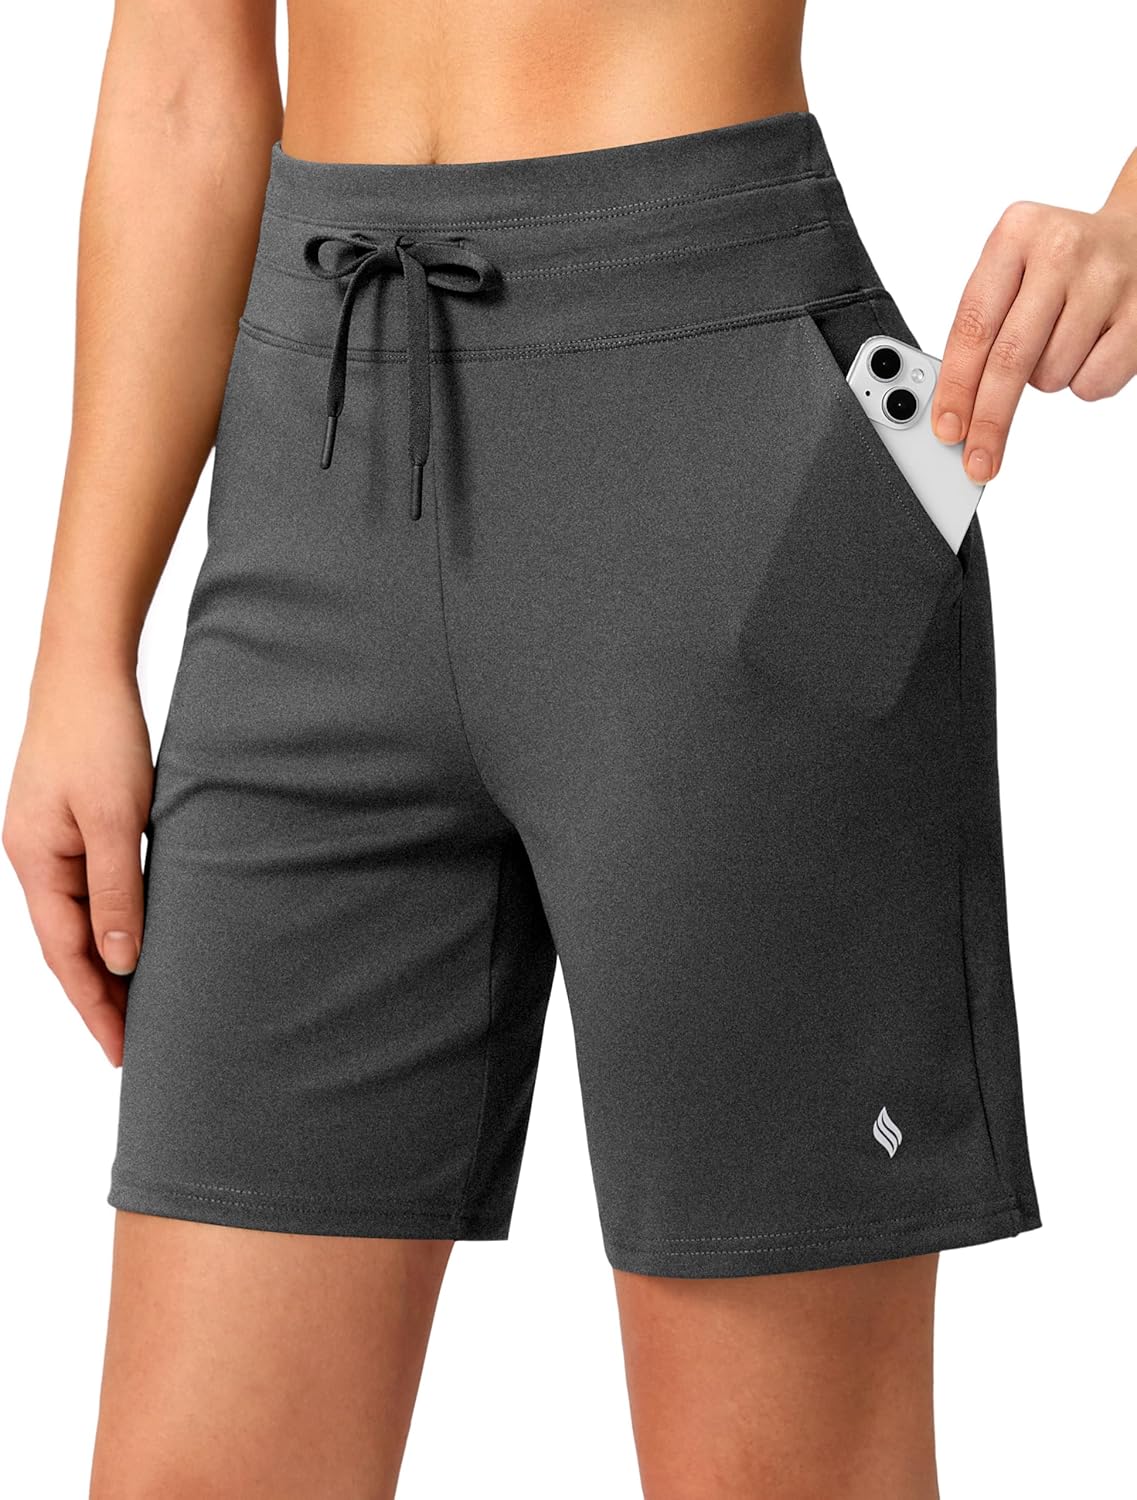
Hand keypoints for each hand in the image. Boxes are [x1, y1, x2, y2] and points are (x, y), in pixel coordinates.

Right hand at [3, 663, 152, 1066]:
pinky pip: (93, 886)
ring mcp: (52, 839)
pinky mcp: (75, 820)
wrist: (88, 667)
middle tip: (135, 1043)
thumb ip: (117, 892)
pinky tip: (137, 934)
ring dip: (108, 960)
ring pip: (81, 918)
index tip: (122, 1051)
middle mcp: (36, 858)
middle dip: (99, 995)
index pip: (65, 956)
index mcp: (35, 864)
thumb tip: (119, 962)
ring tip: (141, 1003)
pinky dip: (114, 918)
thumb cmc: (99, 734)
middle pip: (67, 945)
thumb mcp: (115, 818)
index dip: (95, 1006)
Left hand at [932, 198, 1136, 481]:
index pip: (973, 328)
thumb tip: (953, 405)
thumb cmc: (1061, 264)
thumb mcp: (1011, 270)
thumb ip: (980, 326)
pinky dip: (1084, 382)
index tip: (947, 430)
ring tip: (1062, 340)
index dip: (955, 388)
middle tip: (978, 460)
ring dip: (1047, 379)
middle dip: (989, 421)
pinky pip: (1093, 383)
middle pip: (1010, 361)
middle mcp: (1061, 251)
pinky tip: (1091, 347)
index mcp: (1016, 234)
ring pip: (1052, 376)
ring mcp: (1107, 280)